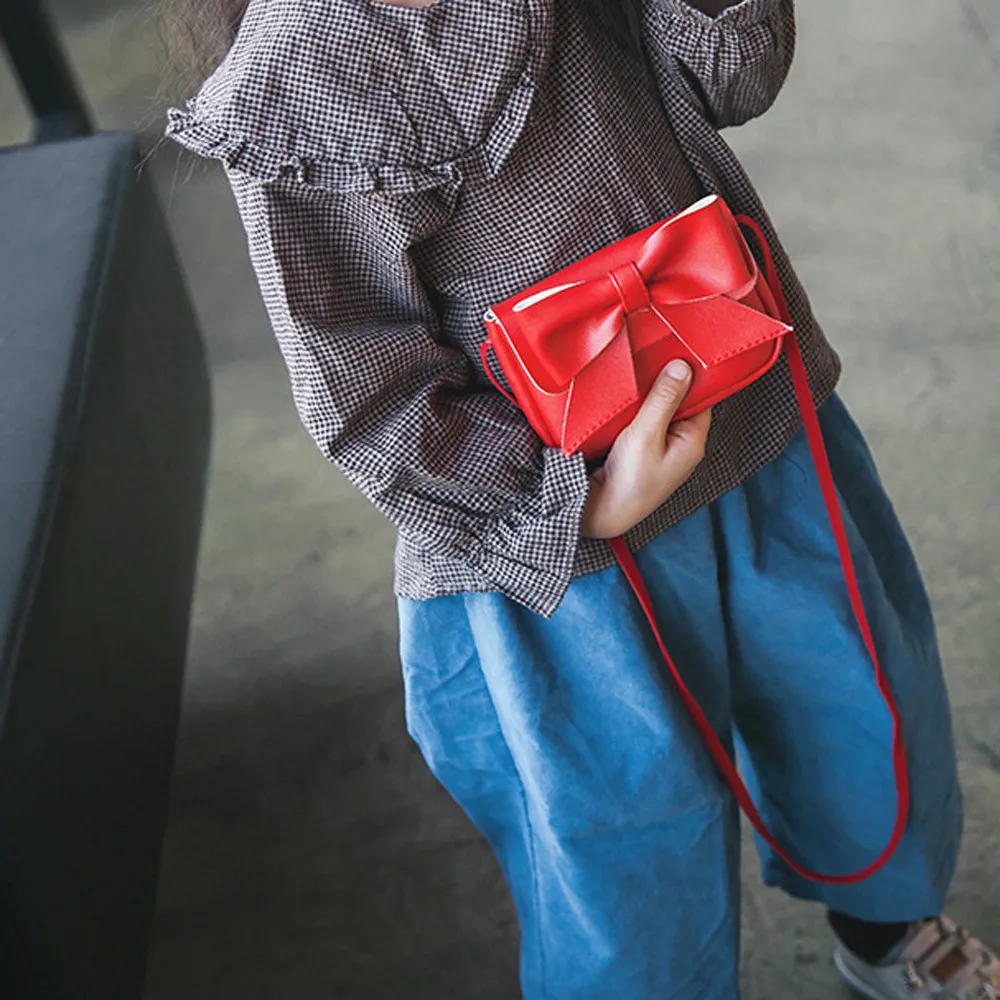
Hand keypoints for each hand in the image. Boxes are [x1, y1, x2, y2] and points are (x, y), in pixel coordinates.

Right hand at [581, 360, 710, 538]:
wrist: (603, 512)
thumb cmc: (629, 480)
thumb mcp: (646, 433)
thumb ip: (664, 399)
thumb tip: (682, 367)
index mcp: (693, 441)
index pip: (701, 397)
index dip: (690, 375)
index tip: (677, 352)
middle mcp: (683, 446)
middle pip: (680, 404)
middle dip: (666, 385)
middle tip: (652, 360)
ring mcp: (664, 451)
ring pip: (661, 414)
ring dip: (649, 399)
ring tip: (637, 377)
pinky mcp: (645, 454)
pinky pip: (647, 425)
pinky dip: (638, 413)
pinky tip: (626, 402)